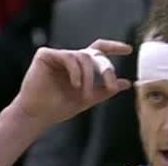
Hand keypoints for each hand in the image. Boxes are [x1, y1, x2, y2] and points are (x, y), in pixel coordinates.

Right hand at [13, 39, 132, 124]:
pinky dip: (76, 72)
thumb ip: (105, 90)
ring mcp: (58, 55)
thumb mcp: (88, 99)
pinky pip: (68, 57)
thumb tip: (126, 83)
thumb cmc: (59, 108)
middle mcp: (70, 58)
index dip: (114, 47)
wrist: (38, 116)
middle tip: (111, 85)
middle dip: (105, 70)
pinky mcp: (45, 55)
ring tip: (85, 94)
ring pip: (83, 56)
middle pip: (94, 54)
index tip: (129, 50)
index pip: (98, 51)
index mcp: (80, 66)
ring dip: (89, 77)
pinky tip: (75, 85)